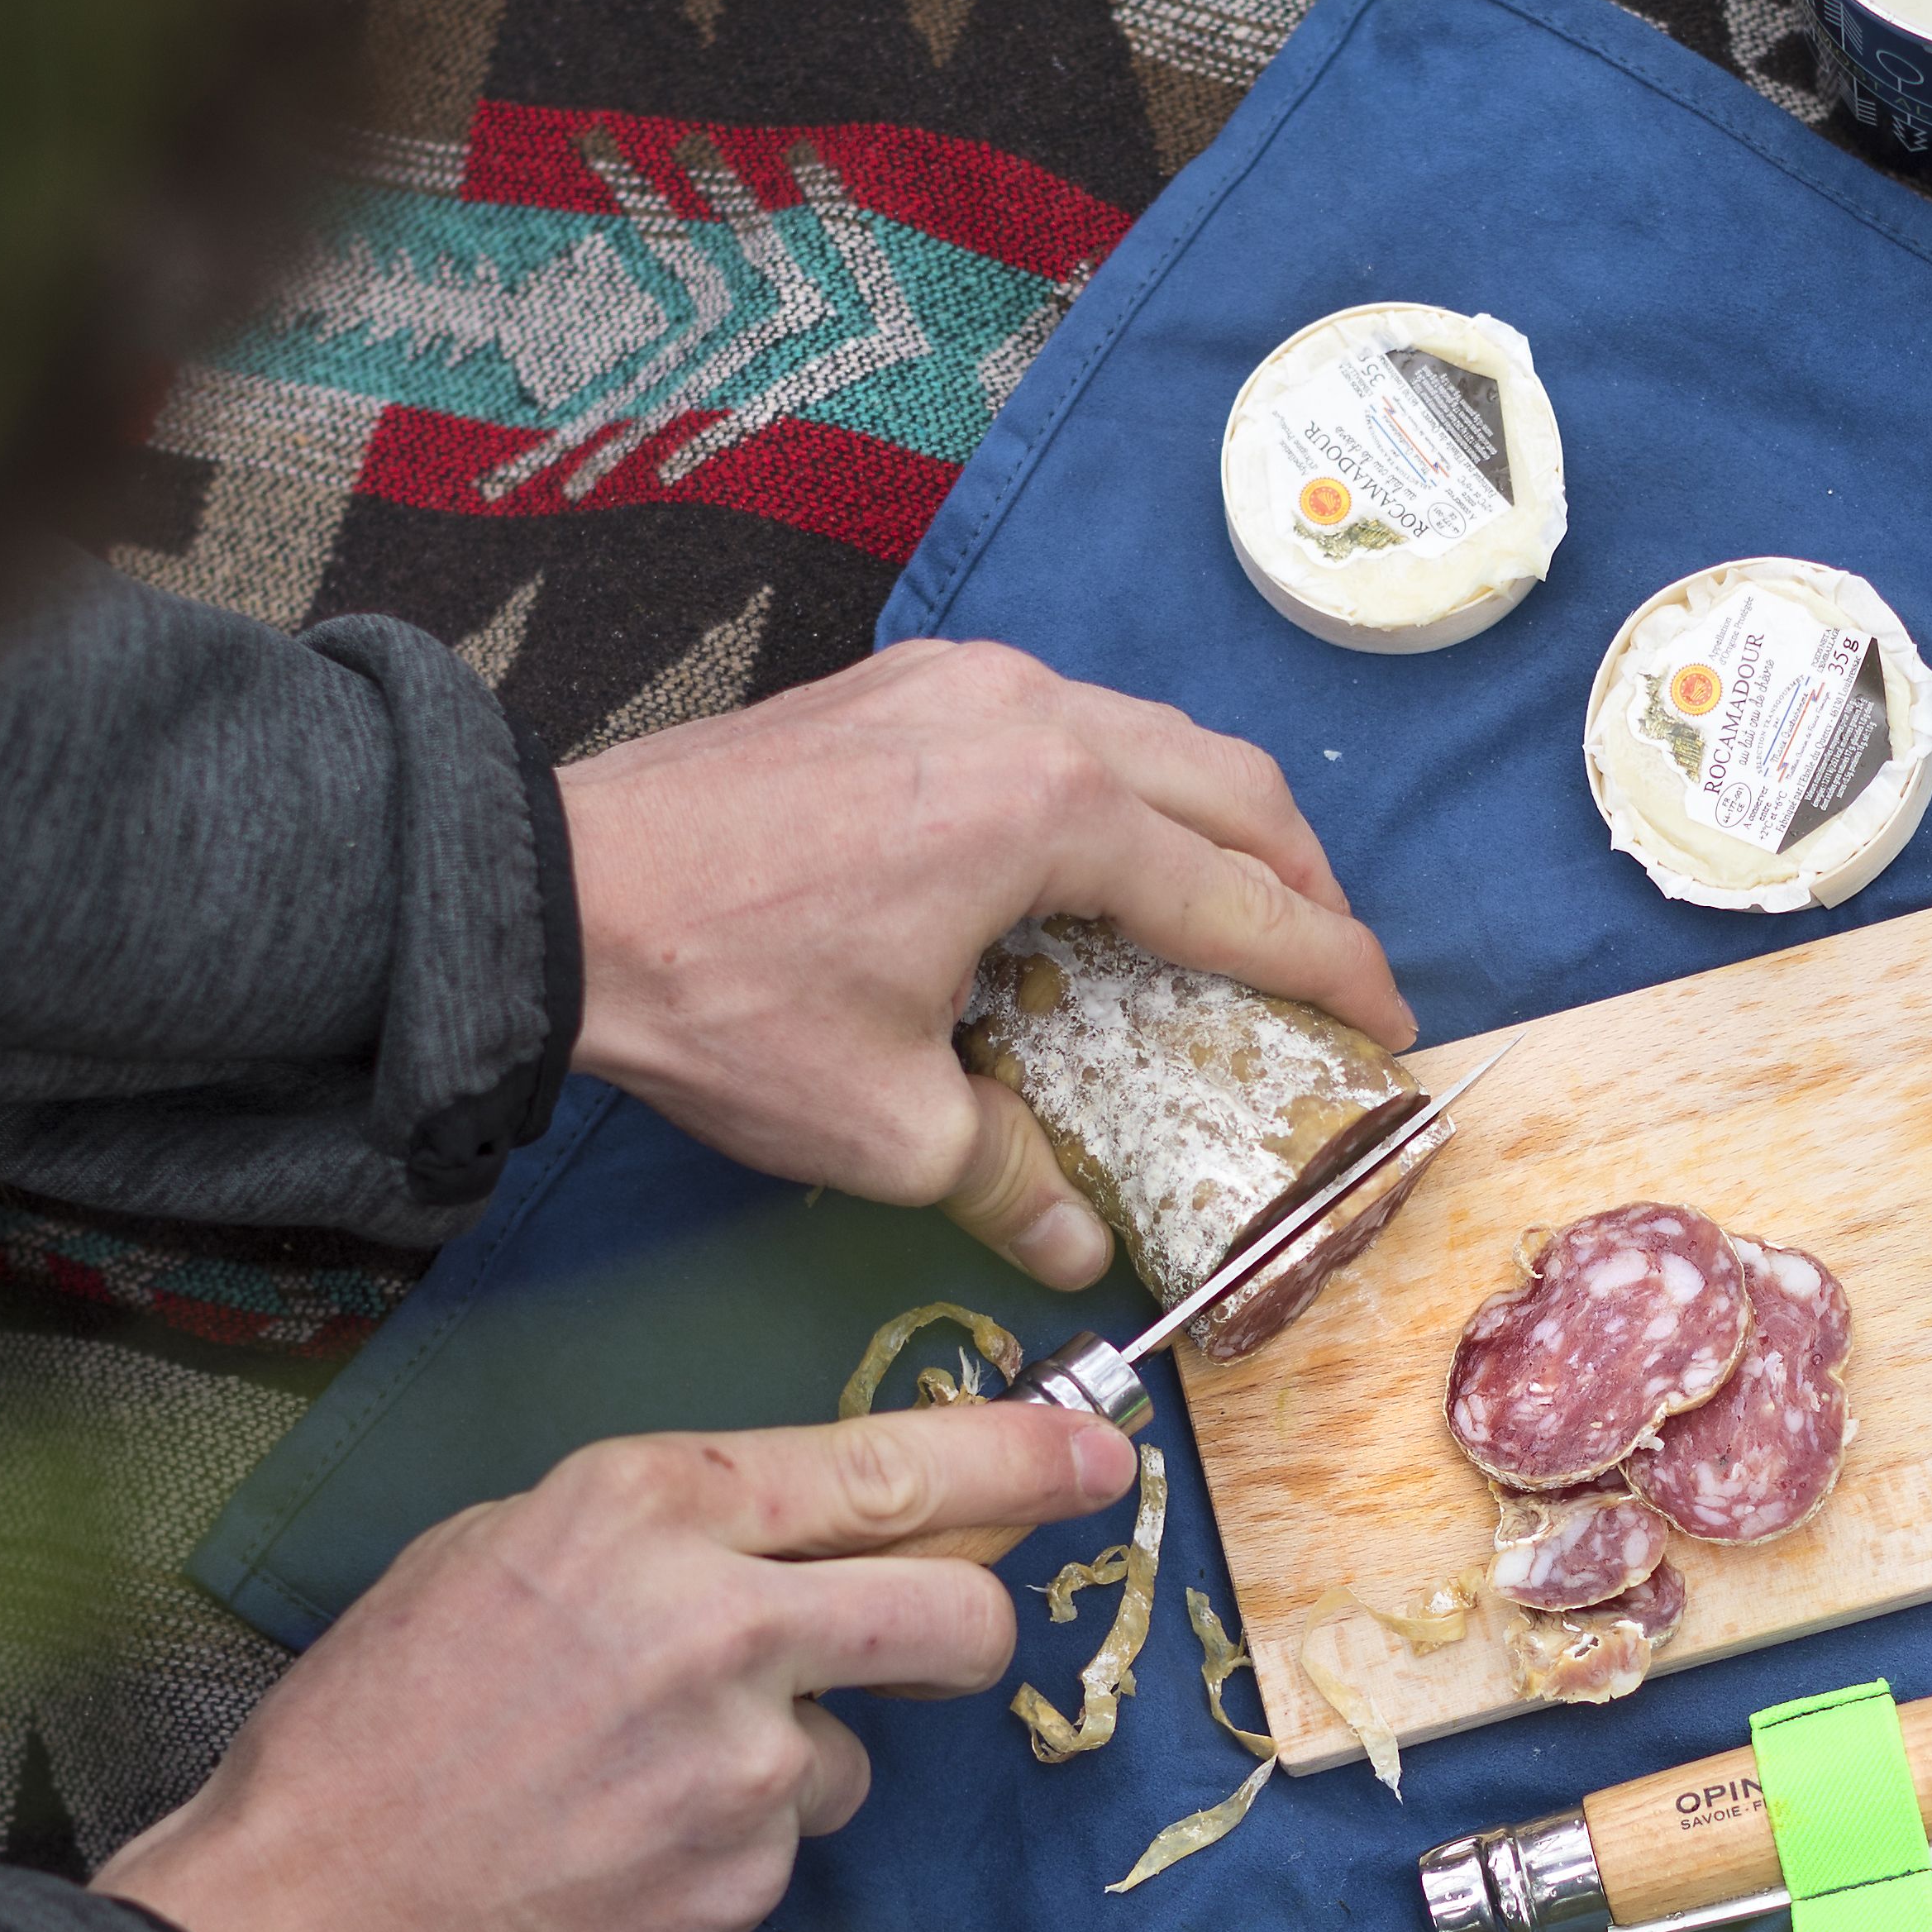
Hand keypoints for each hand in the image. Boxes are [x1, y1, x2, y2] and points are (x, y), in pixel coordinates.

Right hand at [101, 1403, 1133, 1931]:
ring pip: (858, 1747)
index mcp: (651, 1506)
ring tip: (646, 1780)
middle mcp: (721, 1619)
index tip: (1094, 1450)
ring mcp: (744, 1760)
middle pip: (952, 1609)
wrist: (310, 1911)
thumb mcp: (497, 1550)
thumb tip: (806, 1529)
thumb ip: (664, 1530)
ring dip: (794, 1760)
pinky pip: (787, 1843)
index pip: (891, 1466)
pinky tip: (620, 1849)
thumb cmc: (377, 1722)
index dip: (1018, 1458)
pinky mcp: (744, 1877)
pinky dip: (727, 1845)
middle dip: (979, 1625)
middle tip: (956, 1643)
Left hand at [554, 638, 1409, 1288]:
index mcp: (1055, 812)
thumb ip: (1009, 1181)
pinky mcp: (904, 682)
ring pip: (1152, 735)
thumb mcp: (883, 1124)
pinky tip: (1111, 859)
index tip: (1387, 1023)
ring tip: (1244, 910)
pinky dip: (1128, 785)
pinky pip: (1066, 718)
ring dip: (1218, 821)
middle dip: (1302, 880)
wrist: (545, 891)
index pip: (1240, 900)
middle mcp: (1031, 715)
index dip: (1330, 970)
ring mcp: (964, 681)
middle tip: (1338, 966)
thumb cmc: (718, 996)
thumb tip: (1081, 1249)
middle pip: (1229, 787)